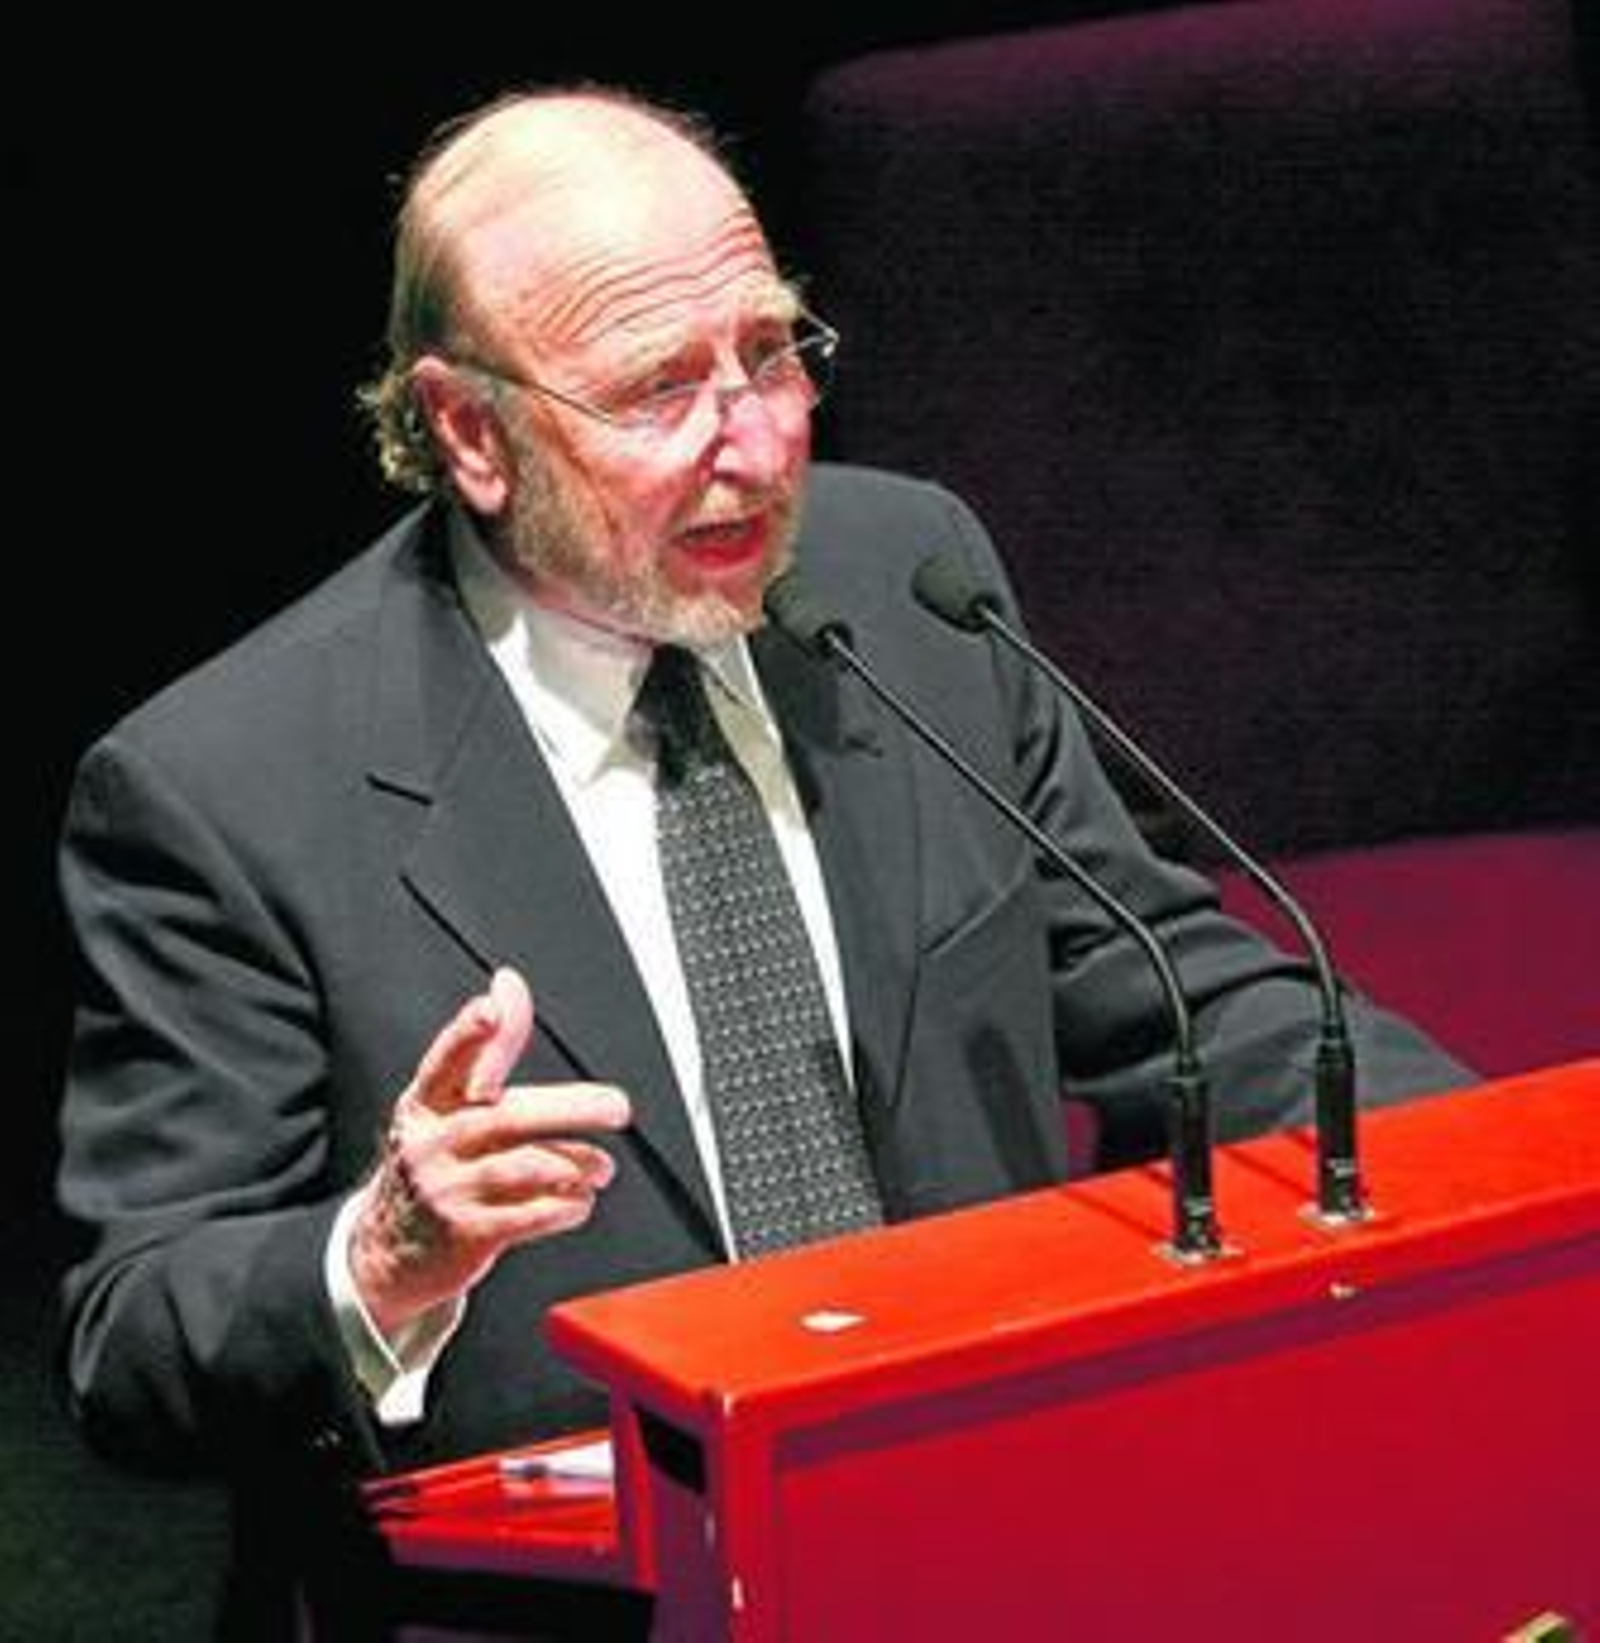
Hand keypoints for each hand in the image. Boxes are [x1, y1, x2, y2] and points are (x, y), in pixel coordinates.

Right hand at [351, 966, 631, 1335]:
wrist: (387, 1251)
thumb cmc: (437, 1161)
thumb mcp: (447, 1105)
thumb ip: (486, 1049)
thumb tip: (507, 984)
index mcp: (426, 1102)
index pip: (446, 1060)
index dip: (468, 1033)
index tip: (490, 1010)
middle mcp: (433, 1142)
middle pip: (508, 1116)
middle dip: (570, 1107)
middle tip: (617, 1107)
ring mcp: (447, 1190)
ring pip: (524, 1167)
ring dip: (576, 1163)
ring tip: (603, 1166)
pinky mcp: (466, 1234)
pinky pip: (528, 1215)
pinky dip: (564, 1205)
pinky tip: (580, 1200)